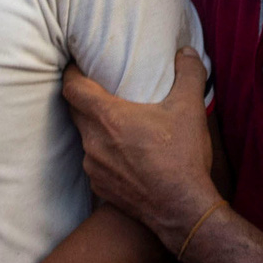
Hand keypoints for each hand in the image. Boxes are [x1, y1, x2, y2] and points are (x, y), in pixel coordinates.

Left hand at [61, 49, 219, 250]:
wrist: (182, 210)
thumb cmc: (182, 158)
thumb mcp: (191, 109)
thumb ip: (189, 74)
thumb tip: (187, 52)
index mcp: (108, 117)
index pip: (72, 87)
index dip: (71, 74)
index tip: (78, 66)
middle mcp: (92, 141)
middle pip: (75, 111)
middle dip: (84, 99)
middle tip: (102, 90)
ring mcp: (93, 167)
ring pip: (85, 138)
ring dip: (96, 129)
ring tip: (118, 125)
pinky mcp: (99, 187)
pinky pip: (94, 163)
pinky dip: (105, 154)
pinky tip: (125, 156)